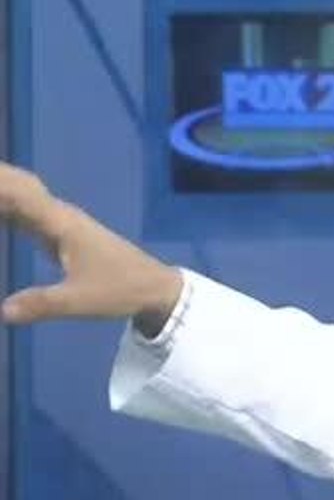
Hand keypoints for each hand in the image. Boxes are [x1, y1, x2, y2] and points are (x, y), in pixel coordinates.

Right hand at [0, 161, 181, 331]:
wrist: (154, 287)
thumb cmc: (119, 289)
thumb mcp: (78, 301)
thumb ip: (40, 304)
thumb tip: (2, 311)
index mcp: (63, 224)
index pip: (20, 195)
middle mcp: (61, 216)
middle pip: (20, 188)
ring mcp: (64, 223)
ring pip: (24, 198)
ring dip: (2, 192)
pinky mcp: (64, 234)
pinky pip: (30, 213)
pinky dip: (10, 208)